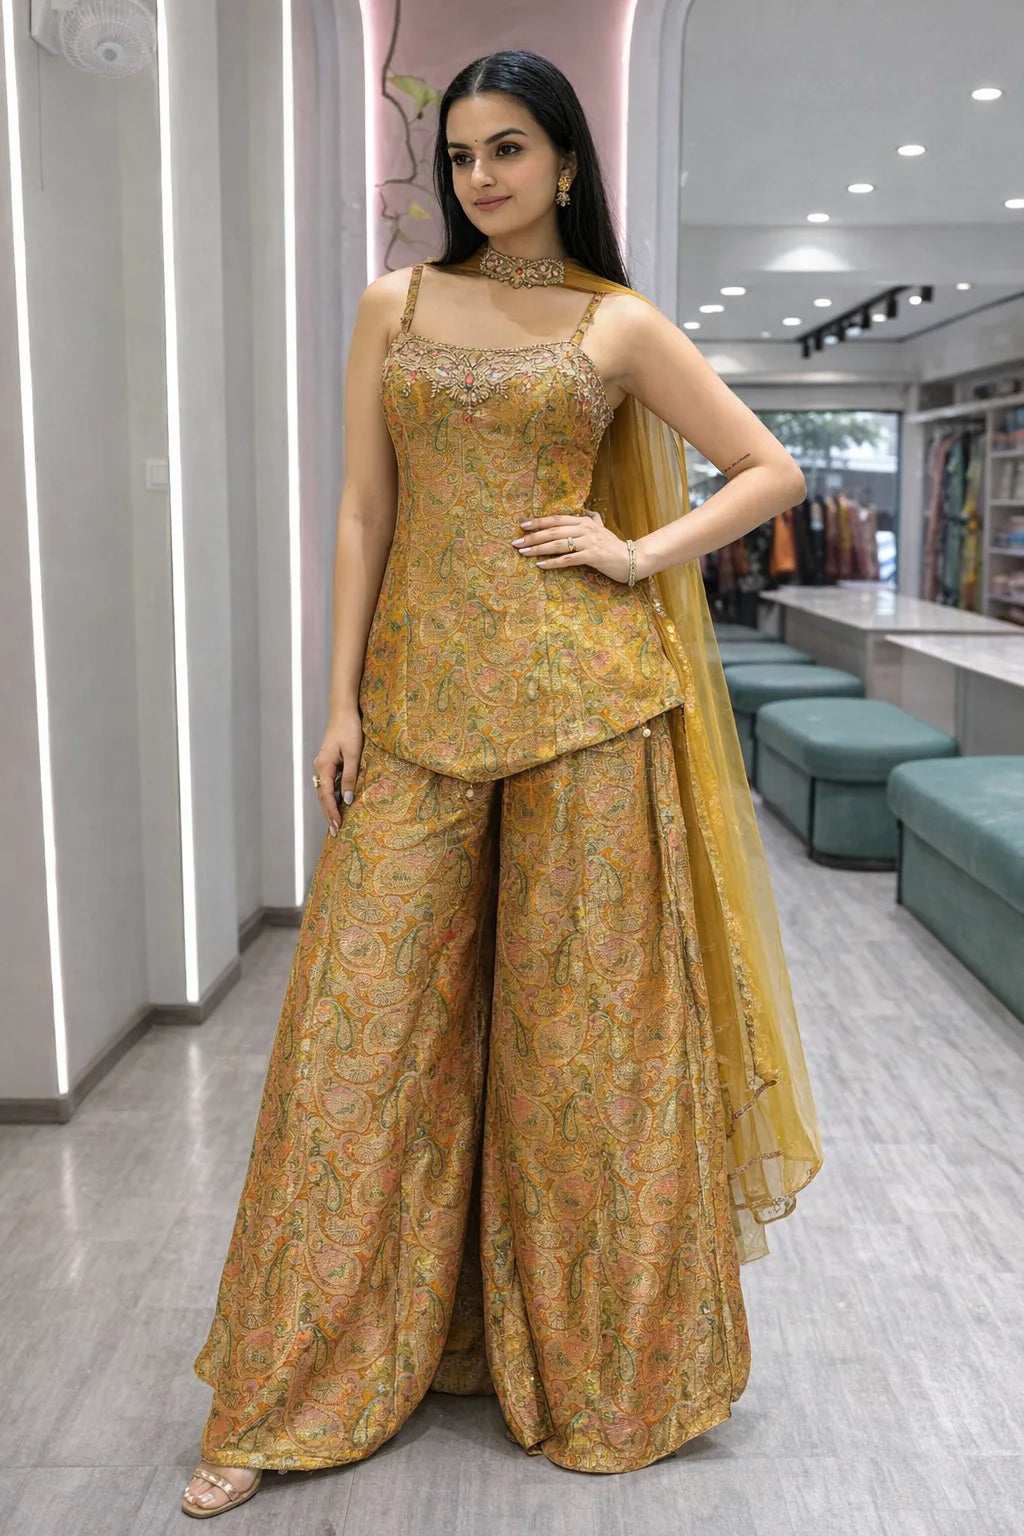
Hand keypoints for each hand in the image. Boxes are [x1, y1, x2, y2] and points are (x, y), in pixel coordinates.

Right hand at [313, 706, 362, 834]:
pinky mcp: (328, 762)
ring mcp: (322, 764)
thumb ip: (350, 777)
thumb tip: (348, 800)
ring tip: (335, 823)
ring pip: (324, 791)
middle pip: (322, 796)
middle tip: (335, 832)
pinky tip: (337, 804)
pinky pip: (328, 783)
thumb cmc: (349, 729)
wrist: (343, 711)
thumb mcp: (354, 754)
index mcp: (324, 766)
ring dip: (329, 807)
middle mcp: (320, 767)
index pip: (327, 795)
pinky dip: (331, 796)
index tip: (337, 826)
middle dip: (328, 814)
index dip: (332, 812)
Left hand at [511, 508, 631, 583]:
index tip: (522, 525)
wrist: (632, 559)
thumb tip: (590, 513)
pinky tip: (540, 566)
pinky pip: (568, 560)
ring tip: (523, 553)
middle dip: (532, 537)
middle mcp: (585, 529)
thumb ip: (594, 520)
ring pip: (558, 544)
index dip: (538, 521)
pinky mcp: (592, 556)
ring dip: (538, 549)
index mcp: (584, 521)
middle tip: (516, 542)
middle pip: (553, 531)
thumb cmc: (614, 546)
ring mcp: (589, 542)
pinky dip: (552, 563)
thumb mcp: (603, 530)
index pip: (556, 519)